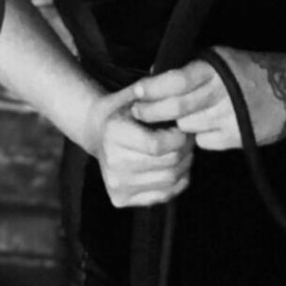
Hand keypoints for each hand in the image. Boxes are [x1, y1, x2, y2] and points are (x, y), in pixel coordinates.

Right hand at [84, 84, 193, 207]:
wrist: (96, 132)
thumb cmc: (120, 109)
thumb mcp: (132, 94)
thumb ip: (151, 91)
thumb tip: (172, 86)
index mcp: (114, 134)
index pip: (157, 145)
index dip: (179, 138)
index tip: (184, 127)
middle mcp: (112, 163)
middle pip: (166, 164)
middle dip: (186, 150)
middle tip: (190, 138)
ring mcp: (116, 184)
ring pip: (168, 181)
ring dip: (185, 165)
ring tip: (183, 151)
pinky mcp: (120, 199)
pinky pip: (162, 196)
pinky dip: (177, 182)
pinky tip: (175, 167)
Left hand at [129, 48, 285, 150]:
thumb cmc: (251, 70)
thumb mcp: (223, 59)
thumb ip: (193, 69)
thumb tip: (156, 74)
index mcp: (217, 67)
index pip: (177, 80)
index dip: (153, 89)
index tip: (136, 93)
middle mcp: (223, 91)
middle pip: (177, 107)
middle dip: (152, 112)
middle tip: (138, 113)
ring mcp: (231, 116)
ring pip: (188, 126)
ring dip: (180, 124)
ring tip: (179, 118)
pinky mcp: (238, 136)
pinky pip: (205, 141)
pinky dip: (201, 136)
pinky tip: (207, 125)